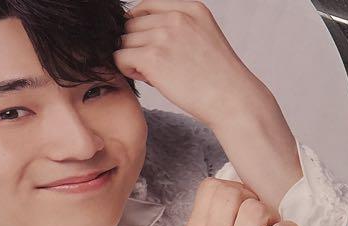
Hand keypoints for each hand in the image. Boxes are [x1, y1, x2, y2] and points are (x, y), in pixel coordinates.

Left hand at [114, 1, 265, 128]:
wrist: (228, 96)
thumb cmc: (214, 75)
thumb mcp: (201, 36)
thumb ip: (176, 28)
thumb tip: (139, 34)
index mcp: (190, 8)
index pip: (146, 6)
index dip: (138, 27)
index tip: (144, 45)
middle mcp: (176, 17)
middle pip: (131, 25)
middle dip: (134, 44)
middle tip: (150, 64)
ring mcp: (163, 36)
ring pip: (123, 42)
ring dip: (130, 58)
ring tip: (151, 73)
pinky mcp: (152, 57)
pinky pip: (120, 58)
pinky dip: (127, 70)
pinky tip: (147, 79)